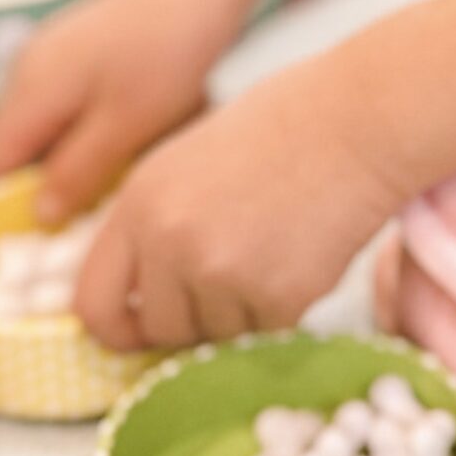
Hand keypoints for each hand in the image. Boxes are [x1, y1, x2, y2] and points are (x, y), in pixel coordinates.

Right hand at [0, 0, 247, 222]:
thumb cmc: (170, 47)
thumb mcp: (125, 124)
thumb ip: (76, 173)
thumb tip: (37, 217)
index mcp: (29, 90)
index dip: (6, 204)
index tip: (49, 231)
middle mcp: (31, 71)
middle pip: (17, 151)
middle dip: (53, 180)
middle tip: (102, 197)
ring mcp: (57, 58)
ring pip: (53, 130)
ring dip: (86, 153)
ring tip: (135, 153)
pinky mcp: (87, 53)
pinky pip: (81, 107)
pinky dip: (106, 125)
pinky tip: (149, 124)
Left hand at [74, 48, 403, 351]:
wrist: (361, 120)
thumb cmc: (288, 123)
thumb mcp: (190, 159)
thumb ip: (157, 221)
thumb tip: (144, 289)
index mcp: (140, 204)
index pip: (94, 303)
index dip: (118, 326)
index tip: (142, 328)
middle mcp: (169, 243)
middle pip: (159, 329)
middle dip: (191, 319)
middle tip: (233, 280)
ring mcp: (221, 274)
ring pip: (216, 336)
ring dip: (243, 311)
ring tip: (277, 247)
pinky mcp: (276, 297)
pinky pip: (267, 333)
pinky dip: (286, 309)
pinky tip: (305, 254)